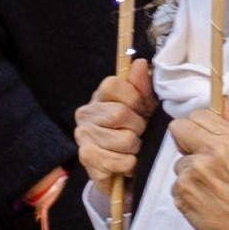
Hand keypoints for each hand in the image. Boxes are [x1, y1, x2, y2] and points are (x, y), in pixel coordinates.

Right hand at [75, 61, 154, 194]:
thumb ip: (143, 86)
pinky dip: (128, 163)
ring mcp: (83, 135)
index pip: (114, 85)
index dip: (136, 99)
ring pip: (123, 139)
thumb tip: (140, 63)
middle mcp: (86, 112)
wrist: (123, 165)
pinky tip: (126, 161)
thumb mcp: (145, 106)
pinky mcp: (86, 157)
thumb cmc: (135, 130)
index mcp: (101, 96)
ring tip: (132, 148)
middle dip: (139, 127)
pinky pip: (117, 160)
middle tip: (139, 133)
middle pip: (120, 114)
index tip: (142, 110)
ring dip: (135, 147)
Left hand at [165, 101, 228, 229]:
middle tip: (199, 158)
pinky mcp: (181, 190)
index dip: (198, 128)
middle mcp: (212, 152)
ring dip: (188, 172)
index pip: (198, 115)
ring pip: (178, 160)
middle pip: (178, 128)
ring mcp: (194, 172)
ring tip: (208, 186)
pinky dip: (186, 190)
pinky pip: (175, 182)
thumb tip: (222, 100)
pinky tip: (202, 197)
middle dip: (185, 142)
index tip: (204, 140)